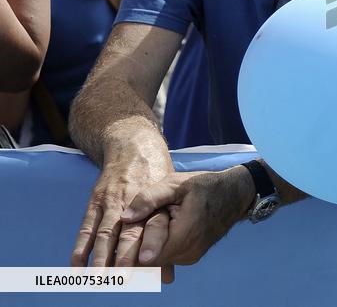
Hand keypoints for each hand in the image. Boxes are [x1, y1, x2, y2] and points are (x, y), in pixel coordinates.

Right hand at [71, 160, 173, 280]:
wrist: (135, 146)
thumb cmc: (158, 178)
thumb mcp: (169, 199)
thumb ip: (167, 239)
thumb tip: (168, 278)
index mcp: (157, 201)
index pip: (154, 228)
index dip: (150, 249)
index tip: (147, 271)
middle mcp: (135, 201)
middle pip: (129, 232)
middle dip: (124, 257)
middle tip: (120, 280)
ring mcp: (113, 201)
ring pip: (106, 232)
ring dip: (101, 256)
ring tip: (99, 279)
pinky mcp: (97, 201)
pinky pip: (87, 226)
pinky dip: (81, 246)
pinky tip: (77, 266)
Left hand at [119, 168, 254, 269]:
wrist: (234, 194)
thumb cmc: (204, 186)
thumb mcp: (177, 183)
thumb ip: (150, 198)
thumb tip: (124, 217)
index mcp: (185, 234)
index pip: (149, 256)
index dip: (128, 258)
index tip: (111, 270)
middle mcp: (189, 251)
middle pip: (150, 262)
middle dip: (131, 257)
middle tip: (105, 267)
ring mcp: (191, 256)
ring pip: (157, 262)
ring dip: (142, 255)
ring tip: (126, 252)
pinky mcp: (190, 256)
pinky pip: (166, 258)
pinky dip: (154, 252)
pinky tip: (146, 244)